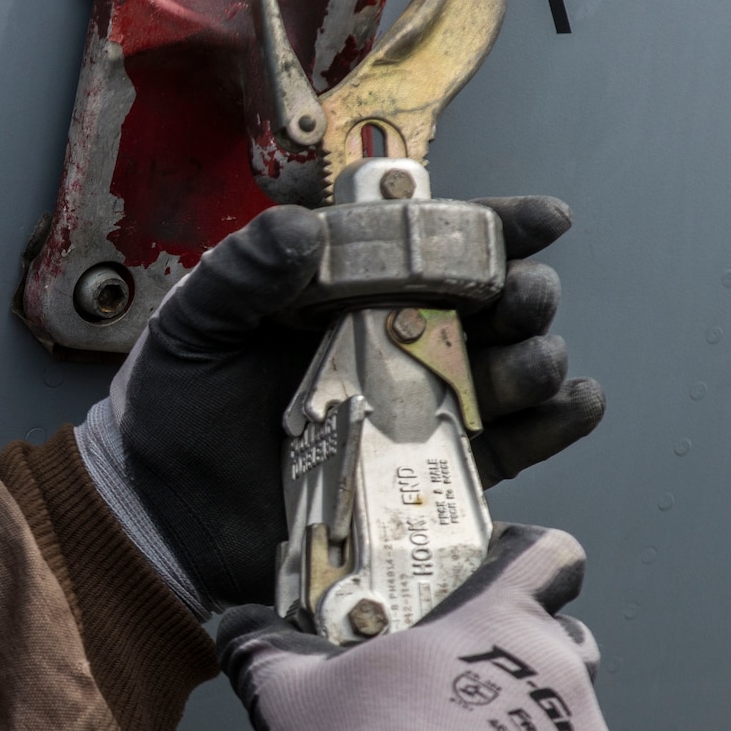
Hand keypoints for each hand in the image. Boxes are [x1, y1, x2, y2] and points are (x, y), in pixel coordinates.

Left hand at [109, 198, 603, 608]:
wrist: (159, 511)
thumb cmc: (172, 405)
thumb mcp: (191, 325)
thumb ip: (240, 273)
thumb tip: (300, 227)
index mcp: (346, 290)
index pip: (431, 243)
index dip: (494, 225)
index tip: (546, 219)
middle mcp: (393, 341)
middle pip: (488, 304)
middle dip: (521, 292)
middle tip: (520, 296)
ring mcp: (414, 408)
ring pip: (506, 373)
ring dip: (535, 357)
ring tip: (532, 357)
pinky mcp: (423, 475)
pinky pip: (505, 449)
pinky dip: (550, 427)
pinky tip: (571, 404)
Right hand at [217, 524, 622, 730]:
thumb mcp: (292, 688)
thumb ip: (266, 645)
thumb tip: (241, 626)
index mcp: (497, 619)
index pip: (548, 557)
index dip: (525, 556)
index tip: (497, 570)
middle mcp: (557, 669)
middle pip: (562, 638)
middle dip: (521, 650)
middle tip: (460, 677)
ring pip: (571, 714)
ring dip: (526, 725)